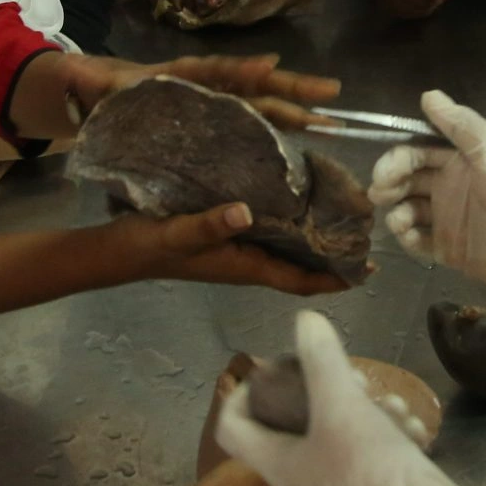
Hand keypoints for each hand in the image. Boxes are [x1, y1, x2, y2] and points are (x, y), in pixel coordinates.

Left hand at [64, 50, 340, 130]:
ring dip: (296, 109)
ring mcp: (218, 101)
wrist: (103, 93)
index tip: (269, 67)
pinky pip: (256, 121)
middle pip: (252, 83)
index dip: (240, 69)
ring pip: (262, 103)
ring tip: (332, 119)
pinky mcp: (221, 119)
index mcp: (178, 74)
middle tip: (330, 92)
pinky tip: (309, 136)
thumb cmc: (102, 90)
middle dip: (290, 88)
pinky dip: (282, 126)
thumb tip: (75, 73)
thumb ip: (84, 80)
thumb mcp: (90, 84)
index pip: (212, 69)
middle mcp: (206, 84)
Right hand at [110, 204, 349, 296]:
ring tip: (345, 220)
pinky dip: (291, 228)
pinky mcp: (225, 240)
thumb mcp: (178, 232)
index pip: (298, 280)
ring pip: (287, 254)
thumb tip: (247, 212)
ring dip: (316, 244)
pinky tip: (298, 205)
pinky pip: (269, 238)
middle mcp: (246, 263)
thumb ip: (211, 224)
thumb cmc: (149, 244)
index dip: (333, 279)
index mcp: (244, 266)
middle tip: (367, 237)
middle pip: (300, 269)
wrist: (117, 251)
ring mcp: (236, 253)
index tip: (367, 270)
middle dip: (334, 259)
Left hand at [217, 311, 485, 485]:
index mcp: (276, 465)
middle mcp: (297, 485)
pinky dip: (384, 436)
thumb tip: (305, 320)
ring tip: (393, 404)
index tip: (273, 373)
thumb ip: (322, 360)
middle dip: (321, 394)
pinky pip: (365, 459)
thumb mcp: (343, 404)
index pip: (232, 427)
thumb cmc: (369, 469)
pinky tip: (411, 427)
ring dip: (363, 412)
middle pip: (290, 427)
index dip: (242, 395)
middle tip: (352, 380)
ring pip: (336, 439)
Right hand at [367, 90, 485, 316]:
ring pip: (407, 210)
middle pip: (406, 180)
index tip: (384, 172)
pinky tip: (409, 236)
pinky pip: (418, 242)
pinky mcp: (449, 249)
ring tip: (399, 219)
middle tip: (379, 194)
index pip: (417, 153)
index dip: (396, 160)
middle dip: (388, 184)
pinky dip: (407, 237)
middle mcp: (449, 187)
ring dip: (396, 211)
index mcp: (460, 161)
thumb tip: (428, 95)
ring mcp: (448, 219)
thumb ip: (460, 125)